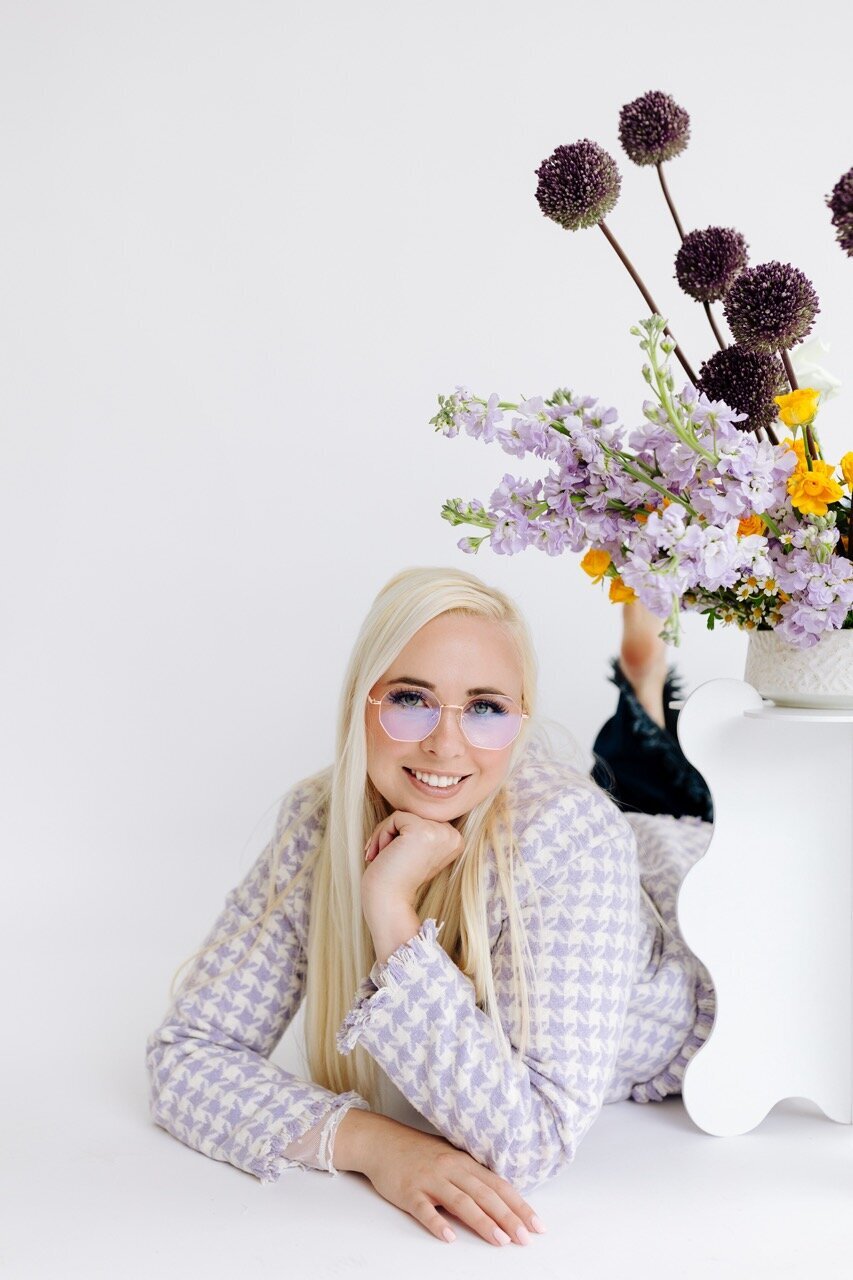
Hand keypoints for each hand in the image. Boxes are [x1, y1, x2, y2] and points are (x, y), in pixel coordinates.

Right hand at [358, 1118, 543, 1246]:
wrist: (381, 1141)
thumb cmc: (417, 1151)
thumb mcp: (449, 1157)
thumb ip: (471, 1175)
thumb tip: (499, 1196)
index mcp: (464, 1162)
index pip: (498, 1186)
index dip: (519, 1205)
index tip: (537, 1225)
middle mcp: (451, 1168)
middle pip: (485, 1194)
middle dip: (508, 1217)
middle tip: (525, 1238)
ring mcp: (430, 1180)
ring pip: (460, 1202)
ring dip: (482, 1221)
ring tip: (499, 1240)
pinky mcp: (409, 1191)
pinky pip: (424, 1209)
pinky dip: (437, 1223)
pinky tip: (449, 1236)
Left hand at [362, 810, 463, 906]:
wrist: (388, 903)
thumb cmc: (396, 878)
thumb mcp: (417, 851)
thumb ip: (421, 829)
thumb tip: (413, 804)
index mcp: (455, 840)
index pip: (423, 819)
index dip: (402, 835)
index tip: (392, 856)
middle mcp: (453, 835)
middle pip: (413, 814)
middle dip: (391, 832)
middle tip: (381, 856)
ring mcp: (439, 832)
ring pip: (403, 814)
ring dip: (384, 834)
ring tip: (380, 856)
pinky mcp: (422, 831)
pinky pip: (395, 816)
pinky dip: (382, 834)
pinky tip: (382, 854)